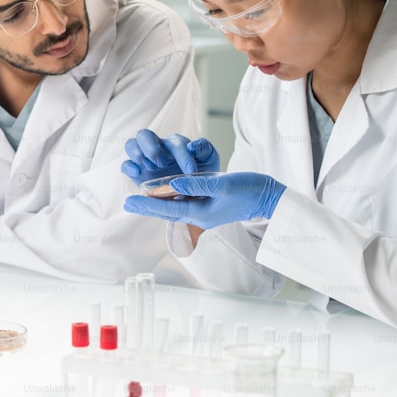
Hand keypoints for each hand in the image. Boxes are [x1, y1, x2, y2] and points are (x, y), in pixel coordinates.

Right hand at [121, 129, 220, 185]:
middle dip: (151, 147)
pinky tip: (137, 173)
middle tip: (162, 163)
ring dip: (139, 154)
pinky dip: (129, 167)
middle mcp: (157, 148)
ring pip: (131, 145)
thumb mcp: (209, 160)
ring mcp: (145, 160)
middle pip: (144, 135)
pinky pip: (125, 165)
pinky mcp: (137, 173)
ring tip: (151, 168)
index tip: (191, 171)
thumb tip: (194, 145)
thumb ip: (205, 149)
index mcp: (175, 144)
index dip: (182, 156)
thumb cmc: (201, 172)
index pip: (175, 143)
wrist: (193, 192)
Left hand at [123, 172, 286, 228]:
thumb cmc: (249, 190)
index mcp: (201, 212)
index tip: (129, 201)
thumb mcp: (223, 185)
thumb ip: (198, 184)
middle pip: (168, 210)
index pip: (168, 208)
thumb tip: (174, 182)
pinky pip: (185, 203)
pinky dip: (172, 198)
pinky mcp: (210, 205)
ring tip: (140, 199)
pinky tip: (165, 193)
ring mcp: (205, 211)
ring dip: (157, 203)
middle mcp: (200, 214)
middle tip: (127, 202)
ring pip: (175, 207)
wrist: (269, 197)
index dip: (147, 203)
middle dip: (147, 206)